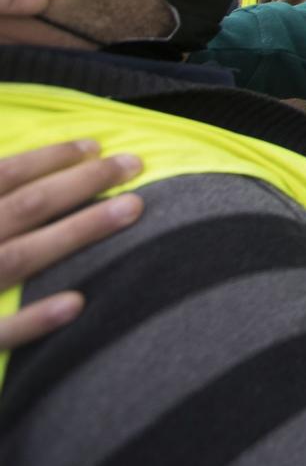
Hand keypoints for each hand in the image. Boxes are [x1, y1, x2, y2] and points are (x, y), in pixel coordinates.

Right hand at [0, 140, 145, 349]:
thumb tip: (12, 170)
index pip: (1, 176)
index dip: (48, 158)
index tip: (95, 146)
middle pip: (24, 207)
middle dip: (81, 182)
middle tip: (133, 163)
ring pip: (18, 259)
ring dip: (77, 232)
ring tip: (133, 209)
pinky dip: (31, 319)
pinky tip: (76, 303)